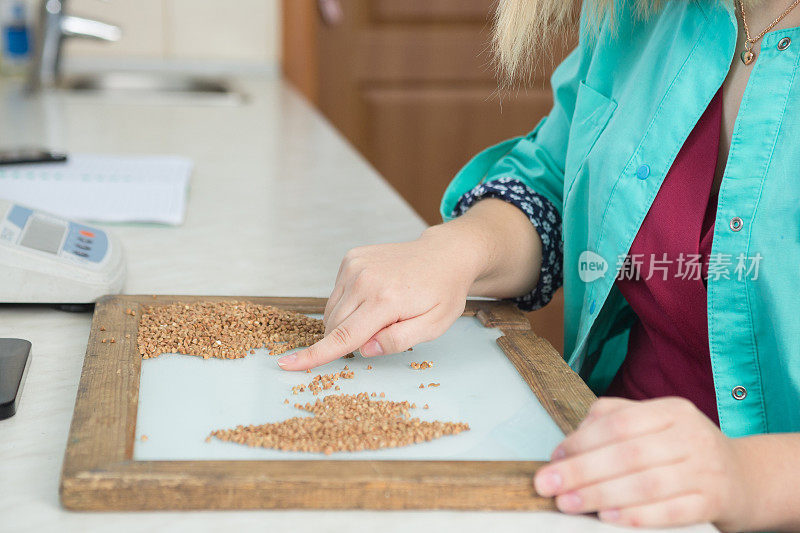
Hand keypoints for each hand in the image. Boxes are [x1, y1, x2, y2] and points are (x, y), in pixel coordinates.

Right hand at [276, 225, 485, 370]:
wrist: (445, 255)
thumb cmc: (443, 293)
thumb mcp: (434, 326)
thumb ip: (398, 340)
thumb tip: (365, 350)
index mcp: (386, 301)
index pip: (343, 337)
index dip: (313, 355)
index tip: (287, 364)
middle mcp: (365, 280)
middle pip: (335, 326)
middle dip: (348, 339)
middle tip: (381, 331)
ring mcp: (355, 266)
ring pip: (332, 311)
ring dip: (347, 322)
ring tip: (380, 313)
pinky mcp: (351, 258)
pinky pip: (337, 294)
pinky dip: (350, 303)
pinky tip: (373, 297)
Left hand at [534, 397, 752, 529]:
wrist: (745, 478)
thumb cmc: (684, 450)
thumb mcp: (656, 424)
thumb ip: (614, 421)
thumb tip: (569, 443)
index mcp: (672, 410)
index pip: (619, 422)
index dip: (582, 440)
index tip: (554, 457)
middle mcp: (691, 435)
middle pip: (627, 453)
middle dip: (581, 471)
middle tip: (548, 485)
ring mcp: (706, 469)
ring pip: (646, 483)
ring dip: (600, 495)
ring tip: (569, 504)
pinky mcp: (715, 502)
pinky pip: (672, 510)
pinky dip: (637, 516)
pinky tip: (608, 518)